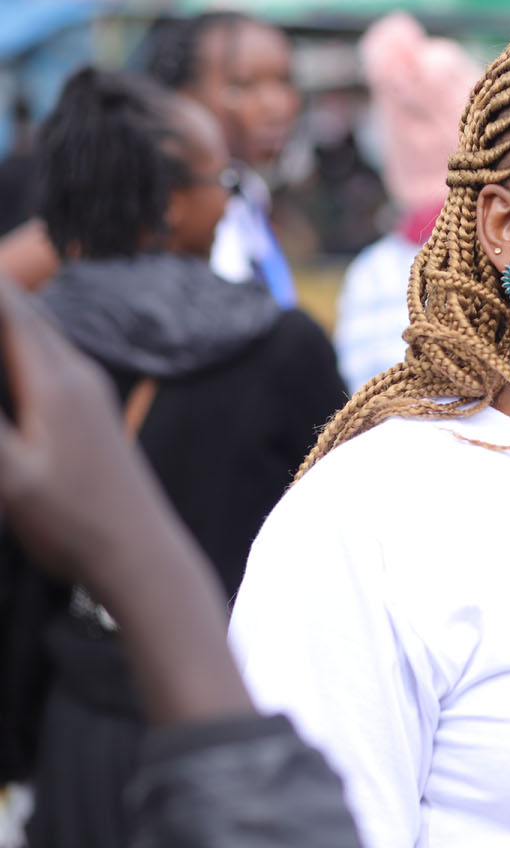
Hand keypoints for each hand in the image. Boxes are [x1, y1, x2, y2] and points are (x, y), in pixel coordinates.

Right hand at [0, 277, 175, 583]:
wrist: (141, 554)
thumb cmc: (74, 521)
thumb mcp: (10, 477)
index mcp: (57, 383)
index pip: (10, 311)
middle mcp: (81, 377)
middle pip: (28, 316)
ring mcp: (93, 394)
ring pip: (43, 337)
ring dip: (9, 316)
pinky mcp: (96, 414)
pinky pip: (53, 361)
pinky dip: (23, 344)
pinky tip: (12, 357)